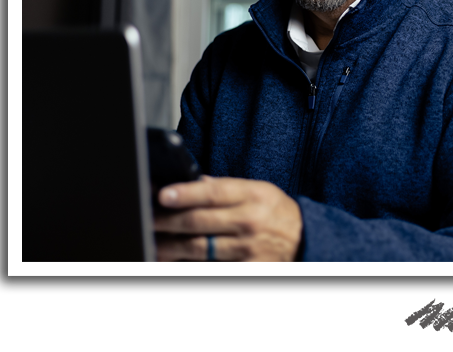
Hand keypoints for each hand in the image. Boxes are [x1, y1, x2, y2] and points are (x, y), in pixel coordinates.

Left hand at [153, 175, 302, 261]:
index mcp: (254, 196)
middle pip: (199, 222)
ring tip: (152, 243)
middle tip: (146, 219)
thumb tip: (190, 182)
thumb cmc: (277, 213)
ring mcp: (248, 250)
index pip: (214, 192)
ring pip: (199, 250)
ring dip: (170, 248)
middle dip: (166, 221)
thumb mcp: (258, 190)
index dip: (186, 193)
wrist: (305, 240)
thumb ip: (225, 187)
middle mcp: (250, 222)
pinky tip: (173, 263)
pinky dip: (190, 267)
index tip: (162, 194)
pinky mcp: (248, 271)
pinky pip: (212, 270)